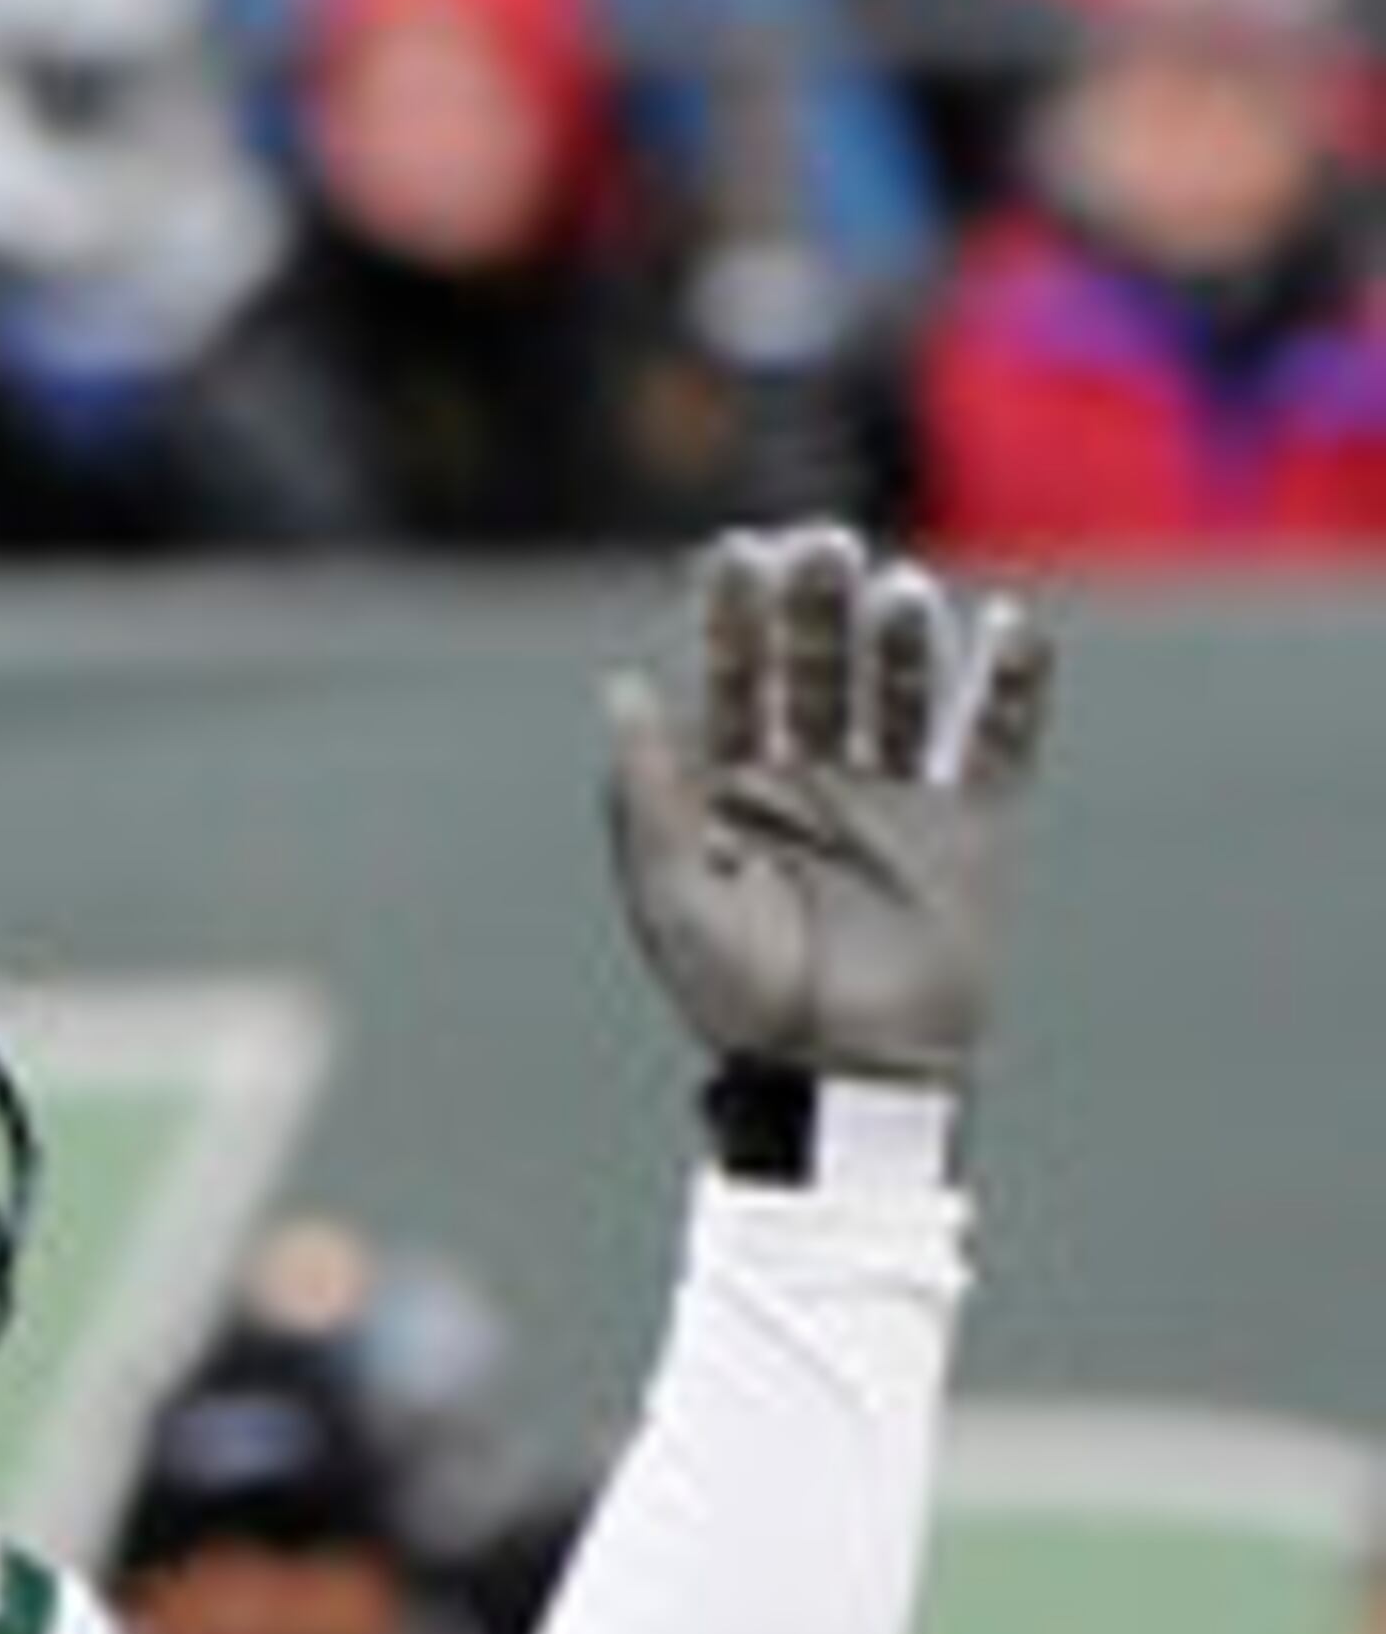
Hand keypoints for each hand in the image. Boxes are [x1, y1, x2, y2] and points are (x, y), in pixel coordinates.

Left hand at [600, 522, 1052, 1089]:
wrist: (846, 1086)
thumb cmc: (745, 1006)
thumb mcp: (678, 904)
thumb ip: (648, 800)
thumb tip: (620, 687)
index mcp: (738, 788)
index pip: (738, 677)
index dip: (737, 614)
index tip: (738, 552)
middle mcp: (818, 776)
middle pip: (821, 663)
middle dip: (821, 605)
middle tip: (825, 548)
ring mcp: (897, 796)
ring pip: (902, 688)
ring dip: (902, 637)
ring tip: (898, 595)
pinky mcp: (970, 827)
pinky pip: (998, 739)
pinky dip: (1012, 683)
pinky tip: (1011, 624)